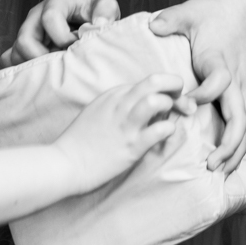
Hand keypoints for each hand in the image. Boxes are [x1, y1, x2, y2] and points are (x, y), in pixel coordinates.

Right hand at [7, 0, 119, 64]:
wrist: (82, 9)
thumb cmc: (93, 9)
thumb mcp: (105, 4)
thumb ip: (106, 11)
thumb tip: (99, 26)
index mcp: (55, 2)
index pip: (49, 18)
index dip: (64, 37)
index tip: (77, 45)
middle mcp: (36, 17)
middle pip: (24, 40)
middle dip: (43, 58)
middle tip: (62, 66)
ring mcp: (27, 32)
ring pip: (16, 53)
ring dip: (35, 67)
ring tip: (56, 70)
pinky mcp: (23, 46)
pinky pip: (11, 60)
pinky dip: (25, 71)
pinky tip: (44, 74)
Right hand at [50, 73, 188, 192]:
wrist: (64, 164)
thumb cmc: (80, 141)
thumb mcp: (98, 111)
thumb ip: (118, 104)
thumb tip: (142, 104)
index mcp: (113, 94)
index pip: (148, 80)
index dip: (165, 87)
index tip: (170, 98)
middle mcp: (121, 104)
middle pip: (156, 80)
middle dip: (175, 84)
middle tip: (181, 98)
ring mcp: (126, 124)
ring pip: (157, 100)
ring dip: (171, 106)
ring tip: (168, 117)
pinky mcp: (131, 146)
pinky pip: (160, 130)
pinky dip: (169, 129)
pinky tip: (164, 135)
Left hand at [150, 0, 245, 174]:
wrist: (242, 8)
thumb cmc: (212, 12)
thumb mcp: (189, 12)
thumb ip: (171, 19)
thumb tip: (153, 25)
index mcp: (220, 61)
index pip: (218, 83)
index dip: (203, 95)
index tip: (186, 104)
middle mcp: (236, 79)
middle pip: (241, 117)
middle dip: (228, 144)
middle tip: (210, 165)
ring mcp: (244, 88)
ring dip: (236, 151)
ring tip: (220, 172)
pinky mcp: (245, 91)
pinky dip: (240, 144)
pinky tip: (230, 161)